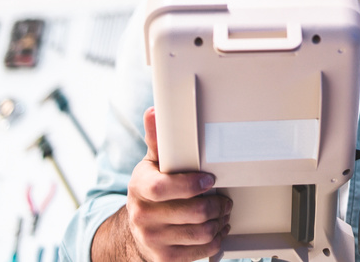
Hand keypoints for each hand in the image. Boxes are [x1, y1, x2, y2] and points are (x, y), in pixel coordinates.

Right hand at [123, 107, 231, 261]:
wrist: (136, 231)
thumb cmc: (151, 191)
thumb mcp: (152, 164)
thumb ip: (157, 140)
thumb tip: (154, 112)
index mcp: (139, 187)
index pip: (161, 188)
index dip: (189, 185)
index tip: (209, 180)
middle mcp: (142, 215)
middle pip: (193, 212)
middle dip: (217, 204)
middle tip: (224, 198)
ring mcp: (153, 239)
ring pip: (201, 232)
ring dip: (220, 221)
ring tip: (223, 212)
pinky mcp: (165, 258)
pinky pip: (201, 251)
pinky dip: (217, 240)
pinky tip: (217, 229)